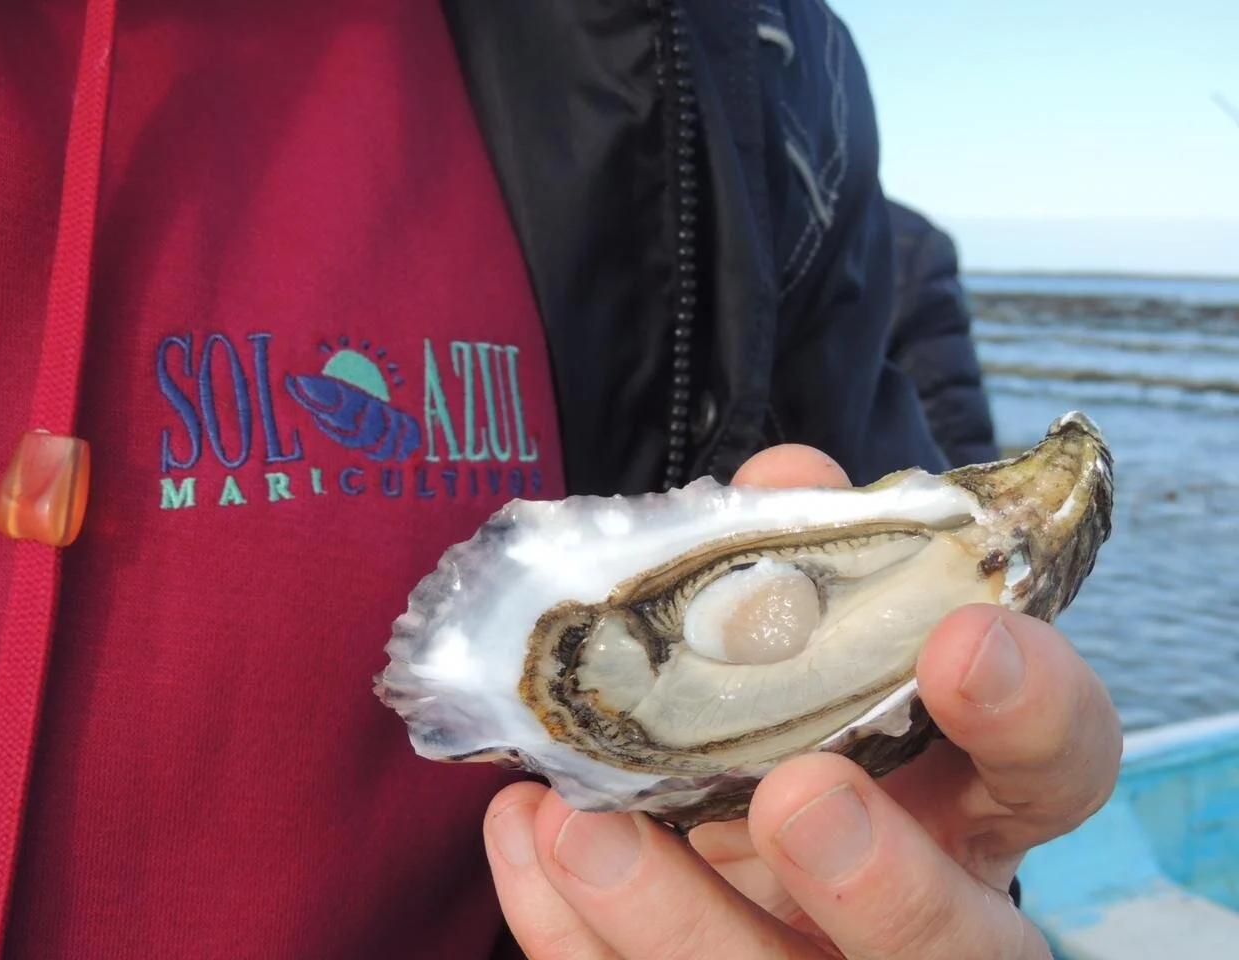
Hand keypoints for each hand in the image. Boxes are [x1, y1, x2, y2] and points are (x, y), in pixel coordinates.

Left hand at [484, 445, 1121, 958]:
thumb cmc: (809, 714)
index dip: (1032, 714)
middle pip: (950, 944)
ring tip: (574, 824)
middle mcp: (931, 908)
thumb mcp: (829, 642)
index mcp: (977, 801)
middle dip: (882, 881)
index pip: (1056, 774)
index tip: (962, 636)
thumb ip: (816, 560)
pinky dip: (569, 926)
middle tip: (795, 794)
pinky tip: (521, 837)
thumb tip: (787, 473)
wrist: (757, 838)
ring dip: (674, 915)